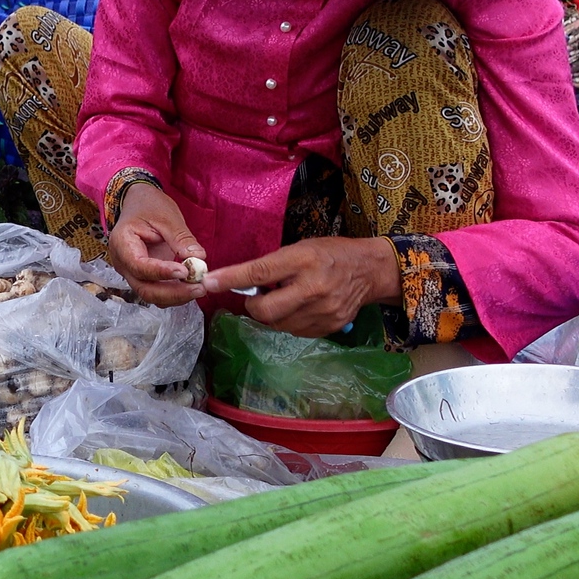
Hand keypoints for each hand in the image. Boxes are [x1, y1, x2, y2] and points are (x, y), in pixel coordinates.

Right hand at [105, 184, 207, 306]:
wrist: (139, 204)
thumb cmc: (149, 206)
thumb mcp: (167, 217)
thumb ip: (181, 238)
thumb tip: (199, 258)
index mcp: (123, 244)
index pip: (140, 266)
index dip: (162, 273)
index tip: (185, 272)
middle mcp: (123, 264)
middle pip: (145, 289)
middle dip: (173, 293)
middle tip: (199, 287)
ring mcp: (132, 273)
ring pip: (151, 295)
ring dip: (176, 296)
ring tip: (198, 287)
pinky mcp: (144, 277)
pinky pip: (157, 291)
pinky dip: (174, 293)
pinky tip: (191, 286)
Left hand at [202, 236, 400, 337]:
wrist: (370, 270)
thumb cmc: (330, 253)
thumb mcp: (301, 248)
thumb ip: (272, 266)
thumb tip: (240, 283)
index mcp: (304, 260)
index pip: (260, 272)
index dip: (231, 279)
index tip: (208, 282)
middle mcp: (314, 288)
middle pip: (265, 310)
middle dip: (253, 306)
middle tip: (257, 296)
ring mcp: (323, 311)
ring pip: (277, 324)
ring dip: (271, 314)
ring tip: (285, 297)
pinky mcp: (329, 327)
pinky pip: (294, 331)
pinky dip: (288, 321)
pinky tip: (298, 307)